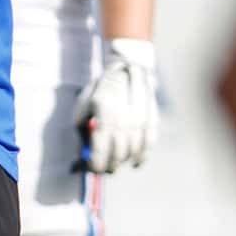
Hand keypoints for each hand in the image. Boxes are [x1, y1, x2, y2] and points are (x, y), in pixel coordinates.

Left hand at [73, 38, 158, 172]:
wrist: (128, 66)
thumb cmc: (101, 89)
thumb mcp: (85, 102)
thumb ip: (82, 126)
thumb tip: (84, 152)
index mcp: (103, 107)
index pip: (101, 144)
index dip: (97, 162)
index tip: (93, 169)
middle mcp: (123, 112)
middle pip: (118, 151)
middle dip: (110, 165)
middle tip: (105, 169)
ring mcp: (141, 114)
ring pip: (134, 149)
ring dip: (125, 161)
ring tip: (117, 164)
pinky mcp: (153, 116)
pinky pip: (149, 143)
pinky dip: (143, 156)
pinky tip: (136, 163)